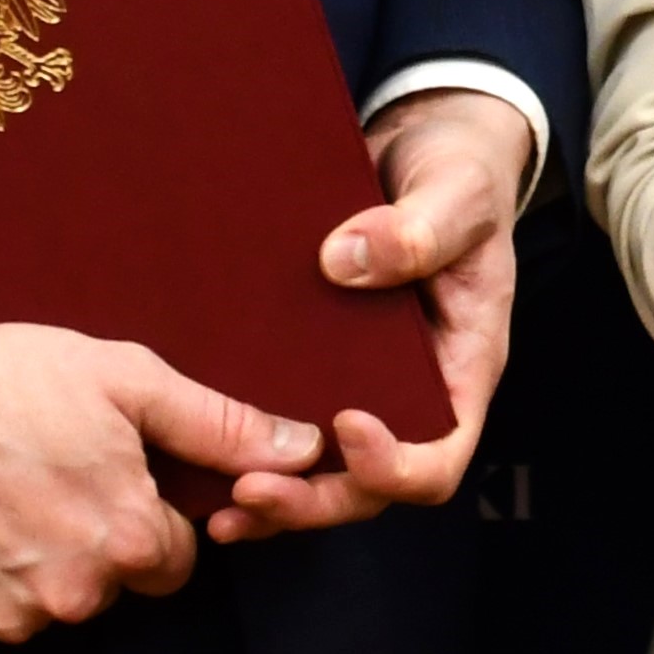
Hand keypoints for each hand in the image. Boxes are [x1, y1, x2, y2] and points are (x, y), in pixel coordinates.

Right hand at [0, 312, 318, 653]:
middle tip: (45, 480)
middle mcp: (73, 595)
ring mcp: (5, 620)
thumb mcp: (127, 382)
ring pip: (46, 607)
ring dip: (33, 568)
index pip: (172, 562)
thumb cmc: (6, 379)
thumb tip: (304, 451)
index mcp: (129, 540)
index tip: (106, 481)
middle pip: (109, 587)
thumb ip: (221, 426)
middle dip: (90, 545)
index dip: (146, 519)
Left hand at [215, 85, 533, 541]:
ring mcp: (361, 384)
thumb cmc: (459, 173)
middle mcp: (411, 393)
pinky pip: (282, 425)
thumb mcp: (456, 191)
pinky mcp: (315, 365)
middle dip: (312, 500)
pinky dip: (242, 451)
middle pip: (369, 486)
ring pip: (321, 472)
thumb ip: (418, 228)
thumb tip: (342, 261)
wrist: (426, 147)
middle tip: (247, 491)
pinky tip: (194, 456)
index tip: (345, 424)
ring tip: (215, 506)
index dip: (393, 463)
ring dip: (273, 494)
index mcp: (460, 365)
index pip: (440, 453)